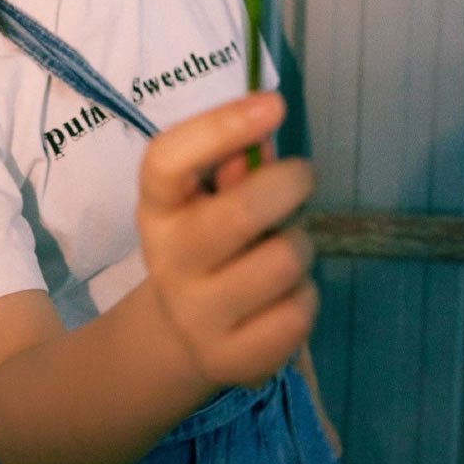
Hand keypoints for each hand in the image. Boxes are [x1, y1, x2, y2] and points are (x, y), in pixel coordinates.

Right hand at [137, 92, 317, 390]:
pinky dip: (305, 296)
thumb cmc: (209, 242)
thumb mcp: (207, 198)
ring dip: (301, 244)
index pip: (168, 160)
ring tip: (285, 247)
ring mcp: (196, 315)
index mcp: (157, 208)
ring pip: (283, 261)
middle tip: (302, 178)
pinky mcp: (231, 360)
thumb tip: (266, 139)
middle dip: (290, 185)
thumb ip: (236, 166)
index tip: (274, 104)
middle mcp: (167, 260)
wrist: (182, 336)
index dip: (221, 126)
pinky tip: (284, 296)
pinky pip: (298, 313)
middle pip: (241, 213)